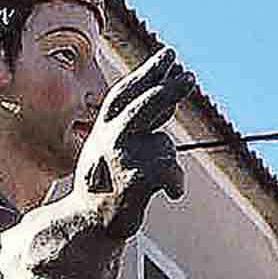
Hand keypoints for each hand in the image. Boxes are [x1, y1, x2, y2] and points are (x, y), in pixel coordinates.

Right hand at [73, 47, 193, 241]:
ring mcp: (120, 159)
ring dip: (167, 161)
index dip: (149, 72)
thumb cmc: (107, 183)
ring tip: (158, 179)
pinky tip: (173, 193)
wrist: (87, 223)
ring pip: (164, 146)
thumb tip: (170, 94)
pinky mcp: (134, 182)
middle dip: (168, 89)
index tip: (171, 55)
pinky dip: (176, 183)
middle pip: (144, 105)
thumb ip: (141, 120)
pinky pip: (170, 173)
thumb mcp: (115, 145)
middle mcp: (109, 137)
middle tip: (190, 77)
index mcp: (104, 126)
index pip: (128, 92)